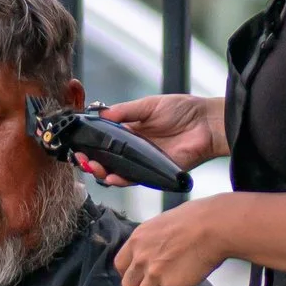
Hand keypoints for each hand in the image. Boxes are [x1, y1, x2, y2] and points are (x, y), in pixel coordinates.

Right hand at [91, 96, 227, 184]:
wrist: (207, 124)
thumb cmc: (183, 110)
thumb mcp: (149, 105)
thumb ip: (125, 111)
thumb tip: (101, 114)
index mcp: (131, 129)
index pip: (104, 138)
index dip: (90, 142)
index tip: (79, 142)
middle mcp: (134, 147)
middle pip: (106, 157)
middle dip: (91, 159)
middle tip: (82, 158)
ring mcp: (142, 160)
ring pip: (116, 170)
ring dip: (101, 171)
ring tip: (92, 167)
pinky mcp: (153, 171)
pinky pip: (133, 179)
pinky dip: (120, 180)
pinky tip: (110, 176)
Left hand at [114, 196, 230, 285]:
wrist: (213, 226)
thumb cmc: (195, 219)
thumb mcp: (162, 223)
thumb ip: (152, 241)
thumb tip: (154, 250)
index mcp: (138, 240)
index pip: (120, 265)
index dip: (129, 274)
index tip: (137, 277)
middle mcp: (142, 258)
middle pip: (128, 285)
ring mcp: (155, 273)